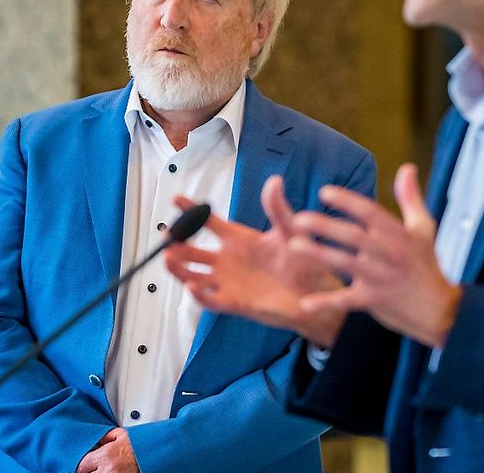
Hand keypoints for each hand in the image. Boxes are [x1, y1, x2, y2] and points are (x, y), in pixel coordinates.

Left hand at [76, 428, 138, 472]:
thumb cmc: (138, 444)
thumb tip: (94, 441)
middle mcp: (107, 470)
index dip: (82, 466)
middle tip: (93, 467)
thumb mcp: (121, 434)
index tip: (85, 465)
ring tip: (102, 469)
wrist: (154, 452)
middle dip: (88, 471)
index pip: (81, 466)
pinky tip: (110, 472)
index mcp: (105, 455)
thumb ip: (104, 437)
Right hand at [164, 176, 345, 346]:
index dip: (191, 211)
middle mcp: (228, 260)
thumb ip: (278, 208)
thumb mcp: (289, 231)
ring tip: (169, 257)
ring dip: (179, 268)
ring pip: (194, 275)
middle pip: (193, 251)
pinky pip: (210, 300)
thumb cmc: (303, 261)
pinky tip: (192, 286)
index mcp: (238, 239)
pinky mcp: (234, 302)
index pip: (208, 222)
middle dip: (177, 243)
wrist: (315, 292)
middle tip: (168, 234)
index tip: (176, 199)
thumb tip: (274, 181)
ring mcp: (229, 281)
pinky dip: (199, 295)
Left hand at [290, 163, 461, 347]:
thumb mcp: (423, 228)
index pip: (370, 212)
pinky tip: (304, 304)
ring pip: (346, 264)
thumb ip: (411, 198)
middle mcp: (389, 254)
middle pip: (354, 237)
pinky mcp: (373, 301)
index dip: (347, 202)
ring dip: (319, 255)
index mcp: (399, 234)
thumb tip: (407, 167)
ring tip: (293, 245)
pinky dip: (326, 303)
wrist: (438, 309)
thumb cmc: (426, 264)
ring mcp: (380, 279)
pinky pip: (346, 301)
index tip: (324, 192)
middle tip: (298, 218)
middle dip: (325, 226)